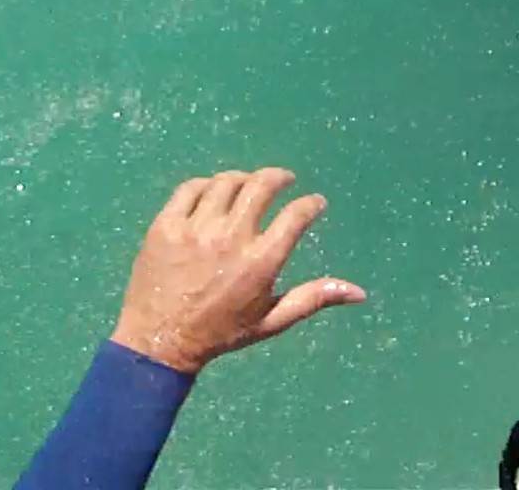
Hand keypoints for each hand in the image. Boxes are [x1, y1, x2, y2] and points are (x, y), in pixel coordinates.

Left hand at [109, 167, 366, 374]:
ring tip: (249, 184)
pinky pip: (190, 188)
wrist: (159, 341)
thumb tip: (359, 292)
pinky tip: (214, 191)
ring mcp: (195, 229)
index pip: (295, 216)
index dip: (311, 204)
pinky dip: (207, 184)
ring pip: (226, 182)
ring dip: (244, 178)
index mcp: (260, 262)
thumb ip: (313, 299)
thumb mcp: (271, 321)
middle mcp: (230, 239)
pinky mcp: (166, 225)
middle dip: (279, 177)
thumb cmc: (221, 333)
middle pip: (261, 186)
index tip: (314, 202)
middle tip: (284, 179)